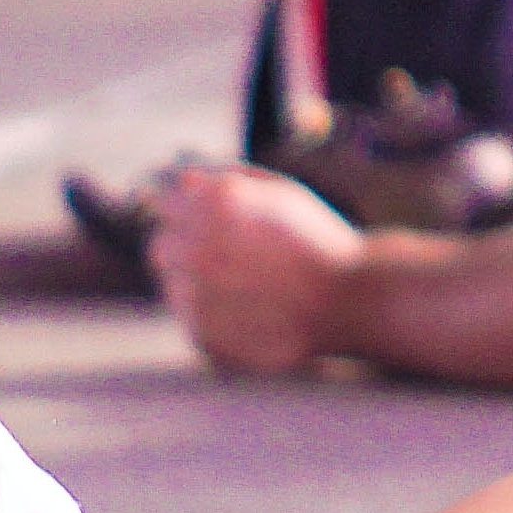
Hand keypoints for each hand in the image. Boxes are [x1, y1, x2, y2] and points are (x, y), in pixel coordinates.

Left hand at [150, 163, 369, 374]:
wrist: (352, 301)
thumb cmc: (318, 242)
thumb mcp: (280, 193)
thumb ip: (228, 179)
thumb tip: (184, 180)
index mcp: (218, 202)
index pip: (167, 203)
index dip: (190, 214)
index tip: (217, 229)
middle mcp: (199, 244)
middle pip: (160, 245)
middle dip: (185, 249)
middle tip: (228, 262)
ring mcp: (197, 292)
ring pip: (172, 284)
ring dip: (196, 284)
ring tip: (246, 290)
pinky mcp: (201, 333)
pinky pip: (189, 318)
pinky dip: (211, 315)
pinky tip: (249, 312)